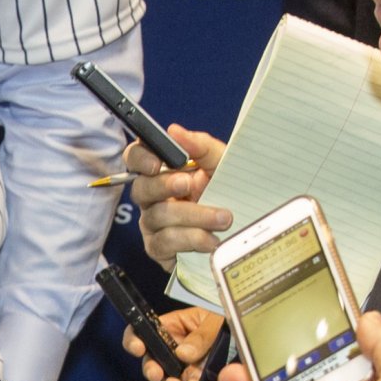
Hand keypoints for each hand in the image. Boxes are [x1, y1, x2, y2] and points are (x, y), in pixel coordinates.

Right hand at [123, 306, 223, 380]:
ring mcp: (187, 367)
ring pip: (169, 378)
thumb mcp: (217, 319)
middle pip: (152, 360)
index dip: (134, 338)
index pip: (144, 330)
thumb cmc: (232, 320)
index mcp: (174, 326)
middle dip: (151, 368)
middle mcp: (175, 348)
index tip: (137, 347)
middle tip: (156, 374)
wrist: (258, 339)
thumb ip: (201, 335)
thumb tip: (183, 354)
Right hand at [125, 124, 229, 265]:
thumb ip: (201, 146)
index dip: (140, 158)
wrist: (245, 232)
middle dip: (165, 186)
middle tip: (190, 185)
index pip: (135, 158)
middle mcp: (152, 198)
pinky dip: (192, 239)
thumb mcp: (222, 165)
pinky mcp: (159, 249)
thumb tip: (174, 130)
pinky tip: (212, 240)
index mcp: (163, 172)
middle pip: (141, 189)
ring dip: (194, 216)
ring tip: (223, 219)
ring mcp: (152, 224)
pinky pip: (165, 242)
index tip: (157, 164)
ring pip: (158, 217)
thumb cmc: (228, 194)